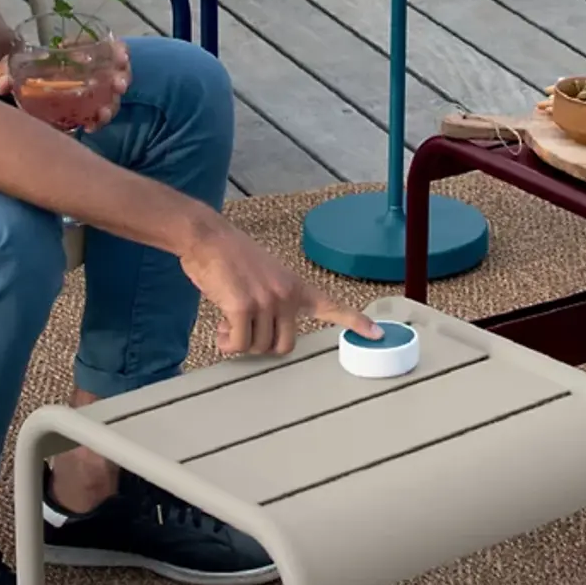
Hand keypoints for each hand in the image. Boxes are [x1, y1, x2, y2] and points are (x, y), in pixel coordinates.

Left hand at [0, 41, 131, 132]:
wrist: (25, 84)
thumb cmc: (26, 68)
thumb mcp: (16, 64)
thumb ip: (6, 70)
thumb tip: (1, 85)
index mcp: (83, 50)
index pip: (109, 46)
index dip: (120, 51)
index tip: (123, 56)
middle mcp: (96, 69)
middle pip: (118, 72)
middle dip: (123, 78)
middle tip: (120, 86)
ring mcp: (97, 90)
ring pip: (113, 96)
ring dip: (112, 104)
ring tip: (103, 113)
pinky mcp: (91, 108)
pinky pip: (100, 114)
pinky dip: (97, 121)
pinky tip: (89, 128)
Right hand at [182, 219, 382, 356]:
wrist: (209, 238)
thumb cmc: (231, 257)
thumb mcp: (267, 275)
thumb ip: (277, 300)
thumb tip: (266, 333)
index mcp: (296, 286)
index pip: (332, 306)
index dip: (355, 322)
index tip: (377, 334)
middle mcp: (287, 294)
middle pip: (285, 345)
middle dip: (262, 345)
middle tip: (243, 330)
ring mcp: (267, 300)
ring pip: (260, 346)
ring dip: (240, 342)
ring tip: (228, 322)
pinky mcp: (243, 306)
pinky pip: (240, 344)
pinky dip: (228, 343)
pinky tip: (220, 328)